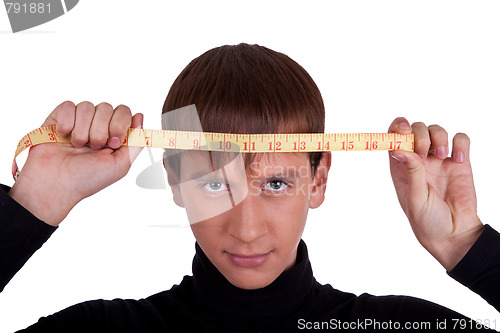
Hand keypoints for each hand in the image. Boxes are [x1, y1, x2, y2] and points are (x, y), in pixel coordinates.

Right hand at [9, 101, 142, 226]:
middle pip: (107, 107)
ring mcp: (78, 121)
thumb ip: (135, 142)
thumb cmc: (87, 179)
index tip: (114, 143)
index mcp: (113, 135)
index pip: (124, 112)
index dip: (120, 124)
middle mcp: (97, 125)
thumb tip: (140, 117)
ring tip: (78, 146)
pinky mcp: (59, 118)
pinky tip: (64, 136)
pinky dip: (67, 122)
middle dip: (101, 130)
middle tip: (94, 147)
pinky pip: (69, 106)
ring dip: (83, 130)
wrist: (56, 184)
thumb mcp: (120, 164)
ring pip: (88, 106)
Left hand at [388, 117, 482, 270]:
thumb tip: (398, 148)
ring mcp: (439, 160)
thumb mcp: (415, 198)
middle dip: (419, 134)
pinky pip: (460, 139)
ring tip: (442, 157)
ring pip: (436, 130)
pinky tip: (458, 160)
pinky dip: (459, 143)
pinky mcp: (460, 162)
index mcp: (401, 167)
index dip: (397, 128)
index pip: (394, 137)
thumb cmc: (428, 221)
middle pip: (416, 129)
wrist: (455, 234)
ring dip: (439, 137)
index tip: (403, 131)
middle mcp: (418, 160)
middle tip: (423, 152)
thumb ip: (411, 171)